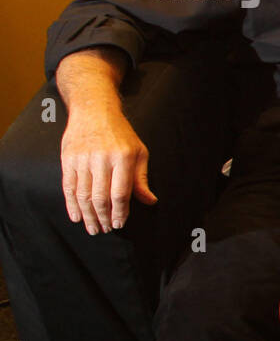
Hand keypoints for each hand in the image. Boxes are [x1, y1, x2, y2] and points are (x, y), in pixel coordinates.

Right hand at [60, 106, 156, 234]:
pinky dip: (71, 204)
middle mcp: (102, 158)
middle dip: (103, 217)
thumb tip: (150, 201)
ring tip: (93, 228)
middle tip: (104, 230)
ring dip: (88, 215)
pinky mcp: (68, 158)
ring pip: (83, 195)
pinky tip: (76, 216)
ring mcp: (83, 158)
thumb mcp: (139, 152)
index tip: (119, 224)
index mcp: (124, 157)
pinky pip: (68, 186)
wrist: (93, 110)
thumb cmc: (121, 133)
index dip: (119, 212)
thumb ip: (141, 179)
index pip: (120, 193)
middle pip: (100, 197)